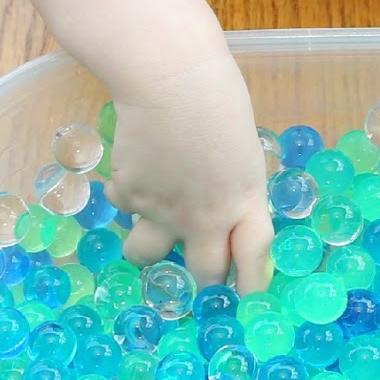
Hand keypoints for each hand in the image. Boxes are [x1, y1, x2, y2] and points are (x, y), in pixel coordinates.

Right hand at [103, 49, 272, 292]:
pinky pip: (123, 206)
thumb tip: (221, 192)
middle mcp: (205, 217)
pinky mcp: (129, 195)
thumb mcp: (240, 145)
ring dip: (149, 245)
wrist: (169, 79)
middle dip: (203, 275)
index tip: (249, 300)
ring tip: (151, 220)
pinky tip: (134, 162)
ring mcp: (163, 212)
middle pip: (205, 272)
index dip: (253, 284)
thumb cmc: (216, 96)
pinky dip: (126, 191)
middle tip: (199, 266)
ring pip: (147, 254)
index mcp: (244, 199)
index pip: (255, 258)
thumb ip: (233, 179)